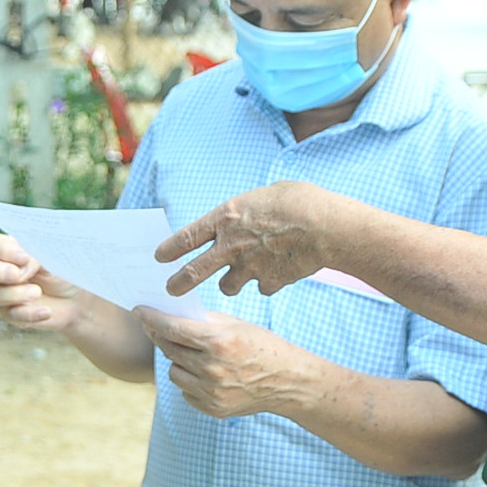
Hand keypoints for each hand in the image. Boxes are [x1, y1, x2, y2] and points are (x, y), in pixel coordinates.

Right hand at [0, 233, 82, 330]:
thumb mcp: (53, 259)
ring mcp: (1, 292)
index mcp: (9, 249)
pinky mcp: (10, 312)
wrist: (77, 299)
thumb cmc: (63, 271)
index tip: (24, 258)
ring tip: (37, 292)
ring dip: (14, 294)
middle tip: (16, 275)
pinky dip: (29, 313)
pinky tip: (46, 311)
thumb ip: (35, 257)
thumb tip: (21, 268)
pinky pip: (10, 314)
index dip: (4, 251)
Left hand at [135, 309, 316, 418]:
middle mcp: (212, 369)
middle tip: (160, 329)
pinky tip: (208, 374)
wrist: (289, 382)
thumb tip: (171, 315)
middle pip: (169, 349)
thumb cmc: (263, 347)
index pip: (172, 328)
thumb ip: (203, 322)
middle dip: (162, 337)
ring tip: (197, 356)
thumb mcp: (236, 325)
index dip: (151, 319)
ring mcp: (212, 392)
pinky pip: (186, 391)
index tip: (138, 311)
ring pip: (174, 371)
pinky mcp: (213, 408)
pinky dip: (191, 381)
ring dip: (179, 361)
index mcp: (219, 342)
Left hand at [158, 182, 344, 296]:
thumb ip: (247, 211)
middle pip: (194, 273)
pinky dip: (266, 282)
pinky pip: (262, 287)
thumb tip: (243, 217)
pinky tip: (278, 271)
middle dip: (178, 284)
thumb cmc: (300, 201)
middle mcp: (231, 246)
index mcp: (226, 218)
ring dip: (231, 283)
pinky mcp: (270, 282)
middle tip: (170, 290)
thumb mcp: (264, 195)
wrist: (328, 228)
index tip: (159, 257)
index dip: (170, 248)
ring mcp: (250, 268)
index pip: (186, 237)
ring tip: (237, 277)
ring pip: (228, 286)